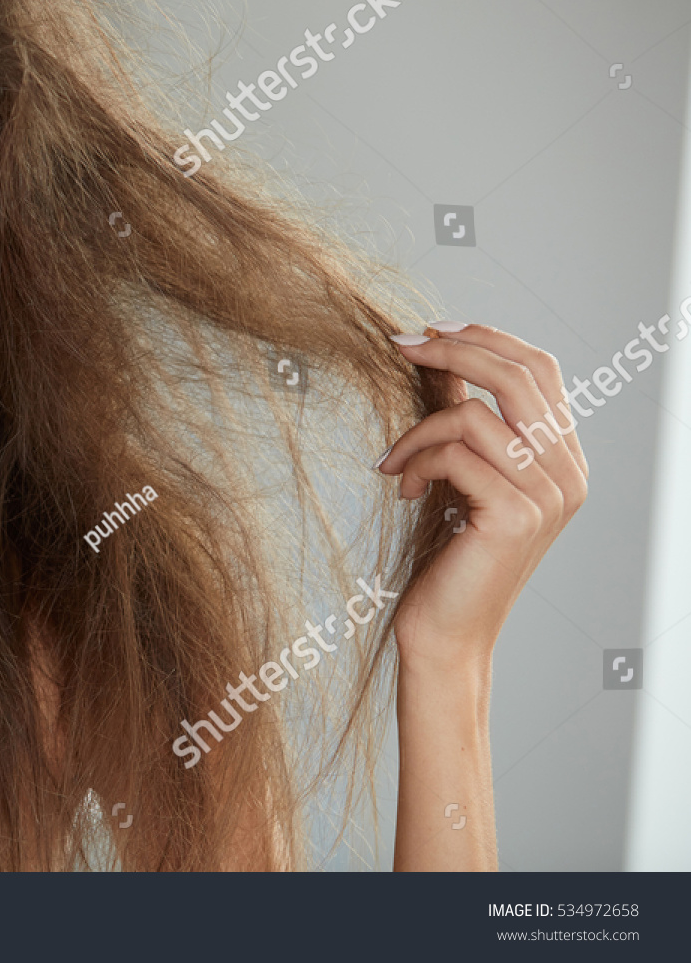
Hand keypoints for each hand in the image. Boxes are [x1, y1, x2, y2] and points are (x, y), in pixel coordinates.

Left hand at [376, 323, 588, 670]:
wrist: (446, 632)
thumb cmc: (448, 556)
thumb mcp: (461, 475)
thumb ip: (464, 420)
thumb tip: (441, 357)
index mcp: (564, 459)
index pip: (539, 369)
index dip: (486, 337)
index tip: (428, 330)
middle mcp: (568, 474)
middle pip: (517, 375)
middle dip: (452, 349)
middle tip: (399, 345)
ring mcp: (549, 496)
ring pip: (474, 416)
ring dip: (416, 431)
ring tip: (394, 463)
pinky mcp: (516, 516)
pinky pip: (455, 455)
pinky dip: (416, 463)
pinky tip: (402, 489)